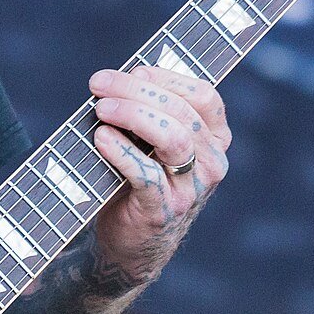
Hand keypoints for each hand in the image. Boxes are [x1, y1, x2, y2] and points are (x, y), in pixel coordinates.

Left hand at [85, 65, 230, 268]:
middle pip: (182, 112)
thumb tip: (121, 77)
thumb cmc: (137, 181)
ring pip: (172, 138)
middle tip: (100, 84)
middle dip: (137, 91)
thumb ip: (149, 112)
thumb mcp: (152, 144)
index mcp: (214, 139)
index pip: (204, 96)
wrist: (130, 243)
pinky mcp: (163, 210)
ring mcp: (191, 189)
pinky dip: (121, 151)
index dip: (168, 78)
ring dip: (133, 115)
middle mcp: (211, 163)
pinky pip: (146, 174)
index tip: (134, 70)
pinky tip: (101, 138)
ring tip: (100, 109)